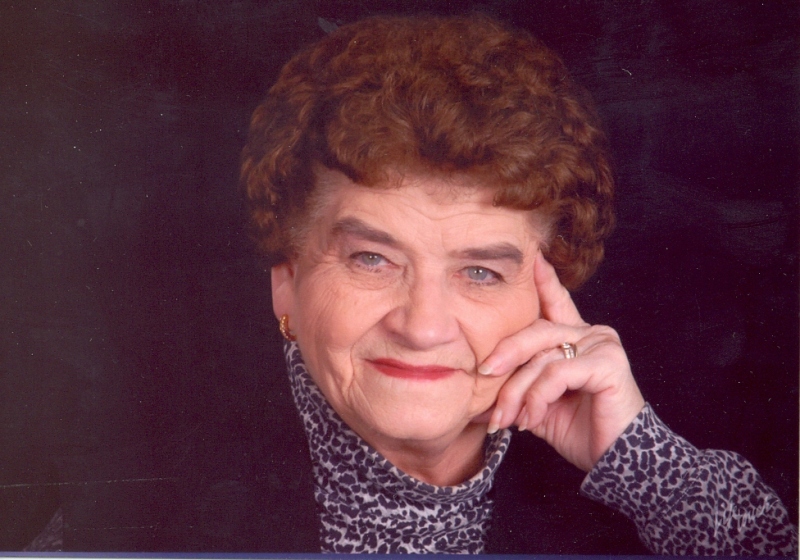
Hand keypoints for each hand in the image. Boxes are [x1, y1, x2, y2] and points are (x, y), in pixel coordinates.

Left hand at [478, 252, 644, 471]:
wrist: (613, 461)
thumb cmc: (579, 431)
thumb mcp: (537, 404)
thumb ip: (516, 387)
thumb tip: (476, 389)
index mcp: (575, 339)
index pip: (556, 302)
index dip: (543, 280)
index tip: (531, 257)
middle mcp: (590, 334)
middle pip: (535, 331)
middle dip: (504, 354)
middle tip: (482, 373)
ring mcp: (602, 345)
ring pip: (541, 357)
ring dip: (517, 391)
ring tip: (507, 419)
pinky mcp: (608, 363)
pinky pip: (557, 373)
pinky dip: (538, 397)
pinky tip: (531, 419)